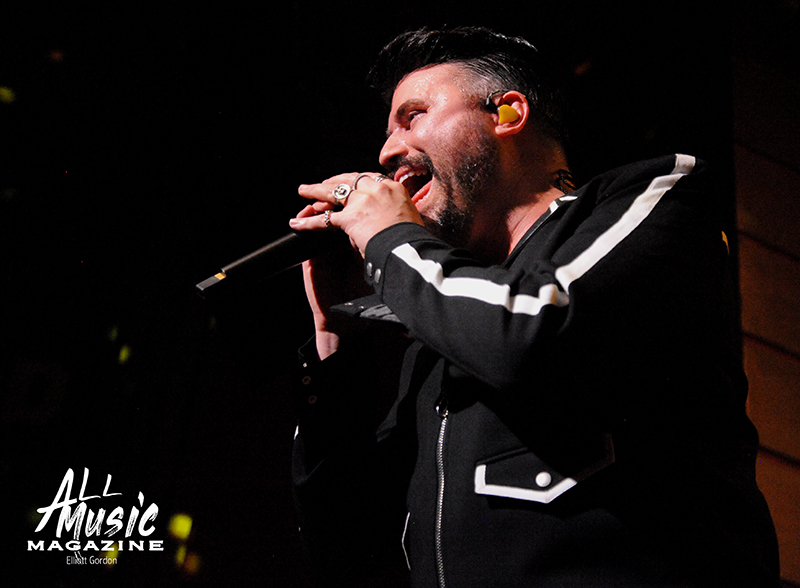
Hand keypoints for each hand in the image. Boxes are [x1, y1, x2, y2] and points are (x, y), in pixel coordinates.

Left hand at [290, 172, 423, 257]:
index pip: (371, 178)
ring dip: (315, 190)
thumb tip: (387, 219)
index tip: (351, 182)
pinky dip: (308, 223)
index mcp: (395, 188)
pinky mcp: (349, 217)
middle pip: (350, 179)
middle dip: (334, 180)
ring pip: (332, 192)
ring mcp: (361, 201)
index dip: (357, 181)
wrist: (409, 247)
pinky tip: (297, 223)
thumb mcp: (412, 217)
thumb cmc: (414, 239)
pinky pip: (324, 220)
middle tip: (324, 183)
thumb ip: (398, 212)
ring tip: (303, 190)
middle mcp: (377, 189)